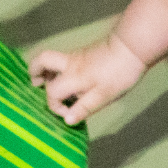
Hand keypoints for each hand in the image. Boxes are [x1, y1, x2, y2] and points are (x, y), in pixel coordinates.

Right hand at [29, 32, 147, 124]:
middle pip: (42, 60)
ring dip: (47, 72)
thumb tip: (66, 120)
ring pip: (52, 60)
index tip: (68, 112)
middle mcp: (70, 63)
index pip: (52, 92)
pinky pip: (64, 61)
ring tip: (52, 85)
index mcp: (73, 77)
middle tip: (37, 85)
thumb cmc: (120, 74)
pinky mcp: (85, 53)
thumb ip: (83, 108)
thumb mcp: (104, 96)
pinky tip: (72, 82)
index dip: (55, 106)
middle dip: (34, 73)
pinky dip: (60, 70)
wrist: (133, 47)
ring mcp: (77, 56)